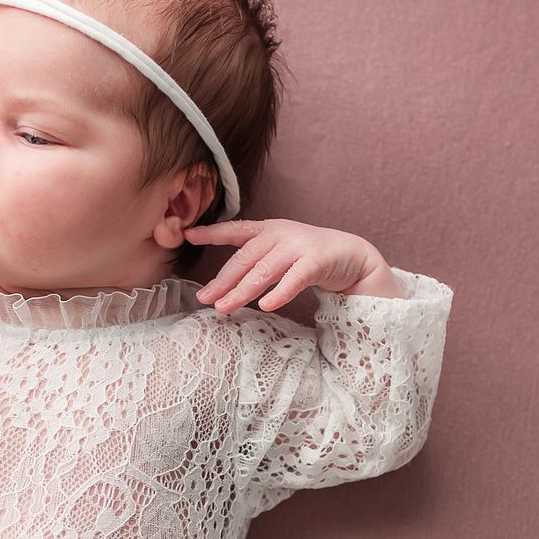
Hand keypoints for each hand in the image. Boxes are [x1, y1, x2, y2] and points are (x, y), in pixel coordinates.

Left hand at [184, 218, 384, 313]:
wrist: (351, 255)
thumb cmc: (307, 257)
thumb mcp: (277, 252)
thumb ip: (253, 260)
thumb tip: (221, 283)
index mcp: (267, 230)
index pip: (235, 230)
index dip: (212, 233)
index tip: (188, 235)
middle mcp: (280, 234)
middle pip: (245, 259)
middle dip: (223, 280)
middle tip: (204, 298)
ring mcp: (299, 246)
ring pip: (264, 271)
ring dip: (242, 291)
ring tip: (224, 308)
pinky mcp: (317, 261)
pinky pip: (294, 279)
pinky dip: (279, 293)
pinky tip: (265, 306)